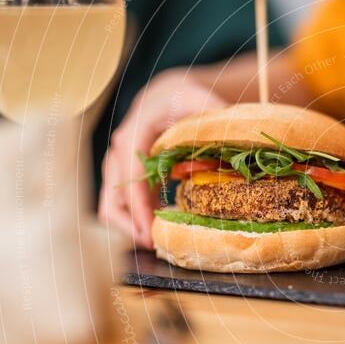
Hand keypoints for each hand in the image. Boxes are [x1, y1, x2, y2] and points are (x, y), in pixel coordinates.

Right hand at [98, 69, 228, 247]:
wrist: (166, 97)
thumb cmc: (181, 99)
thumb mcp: (197, 100)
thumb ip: (213, 112)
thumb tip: (232, 127)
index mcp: (133, 135)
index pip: (130, 177)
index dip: (138, 206)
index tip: (149, 230)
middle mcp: (118, 154)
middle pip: (112, 200)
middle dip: (130, 227)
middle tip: (155, 246)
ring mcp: (117, 168)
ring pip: (112, 208)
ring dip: (131, 228)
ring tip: (157, 243)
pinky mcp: (124, 179)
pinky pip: (123, 207)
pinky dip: (137, 220)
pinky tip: (159, 229)